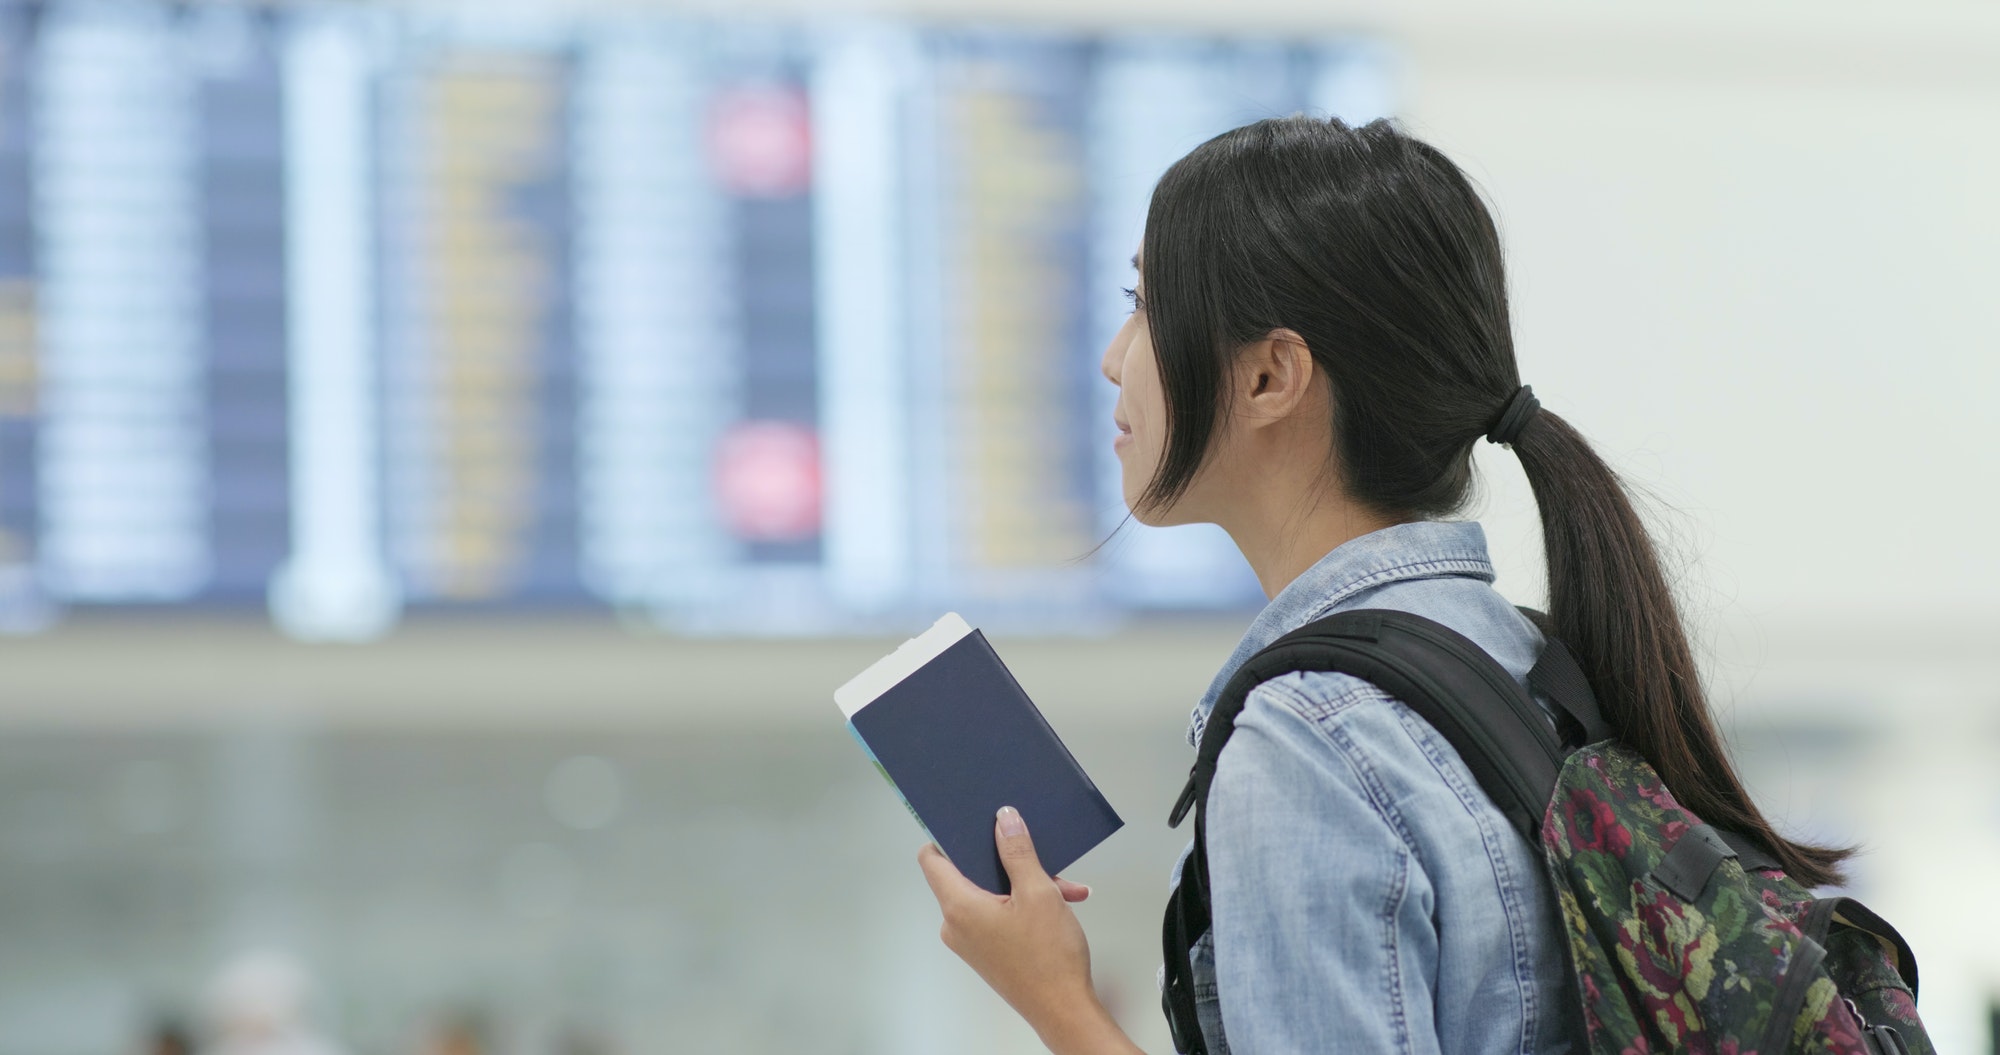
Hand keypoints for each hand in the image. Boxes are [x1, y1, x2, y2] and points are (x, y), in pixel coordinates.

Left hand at [917, 807, 1139, 1053]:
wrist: (1064, 1010)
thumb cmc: (1049, 958)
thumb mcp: (1038, 891)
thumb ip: (1017, 851)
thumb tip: (1003, 820)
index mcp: (959, 907)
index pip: (932, 860)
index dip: (947, 836)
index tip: (969, 821)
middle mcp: (956, 925)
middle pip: (969, 874)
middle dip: (1007, 861)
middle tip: (1038, 855)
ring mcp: (971, 941)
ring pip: (991, 894)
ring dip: (1025, 884)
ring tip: (1062, 887)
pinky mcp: (987, 951)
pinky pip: (998, 914)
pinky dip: (1024, 905)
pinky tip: (1060, 902)